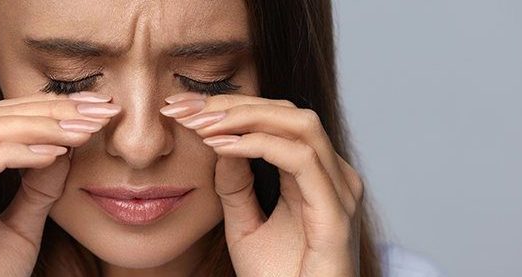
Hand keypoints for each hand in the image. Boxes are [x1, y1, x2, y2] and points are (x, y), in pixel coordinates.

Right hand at [0, 92, 119, 275]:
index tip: (97, 109)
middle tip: (97, 111)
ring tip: (81, 131)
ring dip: (38, 127)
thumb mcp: (25, 225)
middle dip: (50, 110)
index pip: (4, 121)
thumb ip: (41, 187)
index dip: (51, 108)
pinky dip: (13, 154)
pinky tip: (52, 155)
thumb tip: (67, 145)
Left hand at [161, 93, 364, 276]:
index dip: (230, 107)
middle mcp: (333, 175)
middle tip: (184, 107)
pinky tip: (222, 146)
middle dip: (232, 104)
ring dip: (244, 117)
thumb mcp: (245, 225)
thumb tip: (218, 144)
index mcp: (316, 175)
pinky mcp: (336, 212)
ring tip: (200, 124)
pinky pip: (300, 159)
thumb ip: (235, 186)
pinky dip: (258, 145)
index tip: (182, 109)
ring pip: (298, 123)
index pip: (277, 119)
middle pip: (287, 112)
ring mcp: (339, 191)